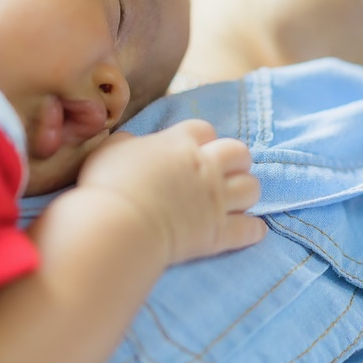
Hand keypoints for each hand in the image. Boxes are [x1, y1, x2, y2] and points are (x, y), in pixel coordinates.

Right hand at [76, 119, 264, 263]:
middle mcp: (204, 167)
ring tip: (236, 199)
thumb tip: (132, 142)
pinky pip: (250, 229)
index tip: (195, 150)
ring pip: (252, 188)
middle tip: (224, 172)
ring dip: (246, 192)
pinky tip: (252, 229)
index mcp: (179, 143)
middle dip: (235, 161)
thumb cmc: (109, 185)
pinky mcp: (219, 232)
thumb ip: (127, 142)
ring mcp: (215, 200)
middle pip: (239, 153)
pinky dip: (253, 229)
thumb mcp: (111, 150)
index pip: (205, 129)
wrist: (119, 224)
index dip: (203, 139)